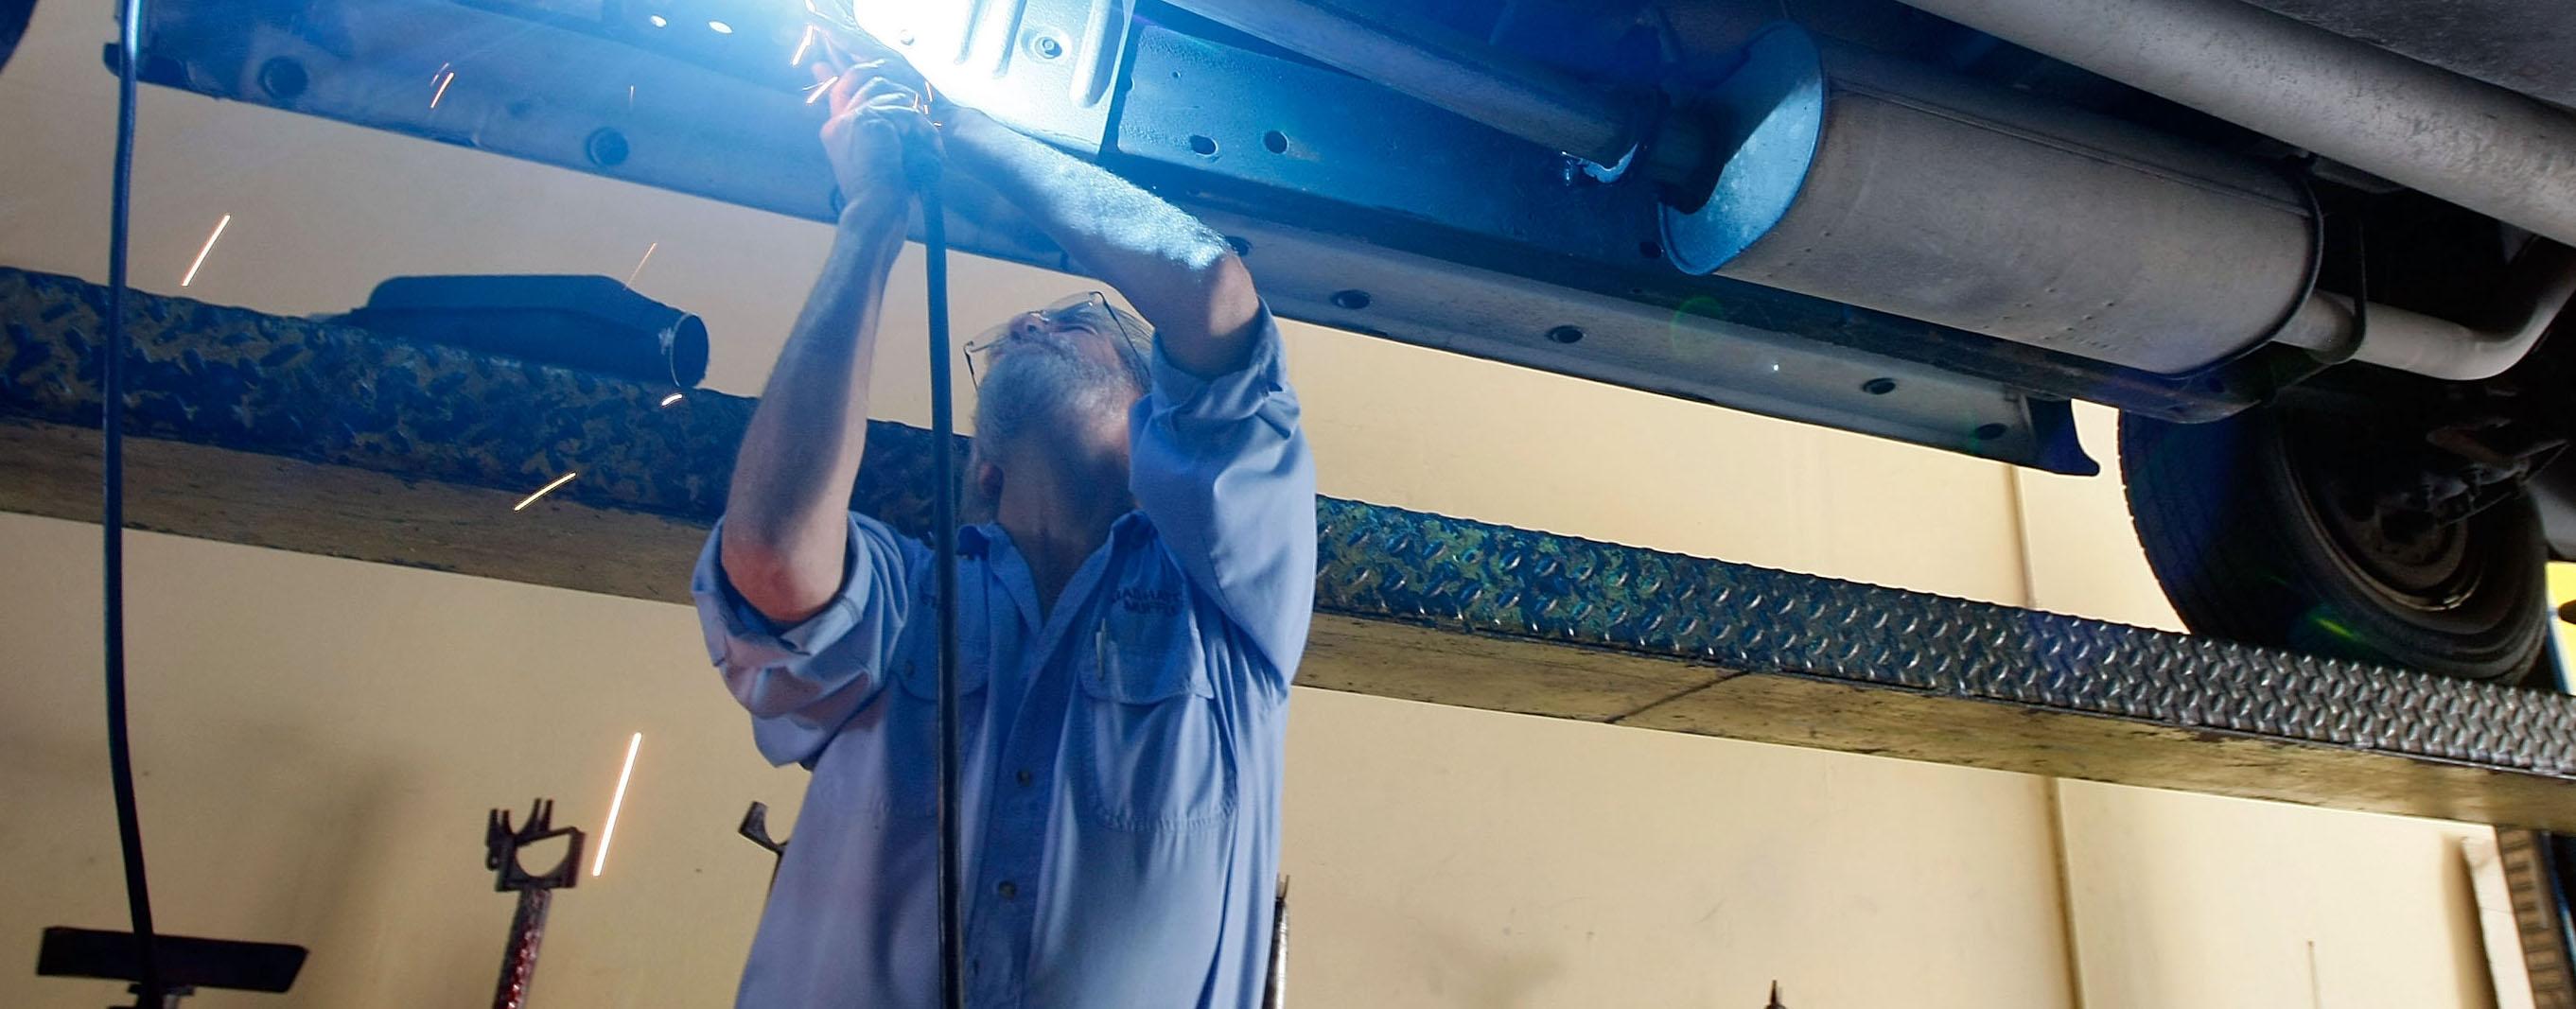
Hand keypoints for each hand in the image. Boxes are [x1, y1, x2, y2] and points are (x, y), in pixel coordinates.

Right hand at [812, 61, 937, 207]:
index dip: (857, 73)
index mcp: (835, 131)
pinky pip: (905, 112)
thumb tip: (899, 110)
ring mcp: (850, 119)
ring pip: (893, 96)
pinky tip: (932, 150)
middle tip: (922, 115)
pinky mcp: (868, 119)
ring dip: (917, 118)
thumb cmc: (883, 195)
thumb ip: (883, 131)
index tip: (875, 64)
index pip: (842, 89)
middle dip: (903, 96)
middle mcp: (838, 122)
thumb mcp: (880, 158)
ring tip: (928, 145)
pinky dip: (924, 130)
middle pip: (872, 83)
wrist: (875, 212)